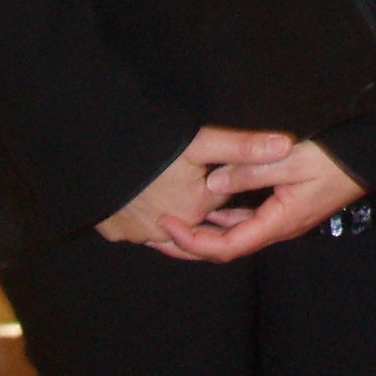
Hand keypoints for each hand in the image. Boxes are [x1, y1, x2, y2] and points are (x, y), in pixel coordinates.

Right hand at [97, 127, 291, 258]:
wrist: (89, 152)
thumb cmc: (149, 147)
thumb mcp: (200, 141)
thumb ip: (243, 146)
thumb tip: (286, 145)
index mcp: (196, 208)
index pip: (222, 198)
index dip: (225, 180)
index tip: (219, 164)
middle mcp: (171, 229)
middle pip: (198, 219)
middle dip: (204, 202)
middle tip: (196, 178)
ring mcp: (140, 234)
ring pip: (169, 231)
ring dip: (178, 219)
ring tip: (180, 194)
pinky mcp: (116, 232)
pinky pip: (140, 231)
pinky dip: (148, 221)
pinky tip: (149, 202)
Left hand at [159, 139, 366, 262]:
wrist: (370, 161)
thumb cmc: (334, 161)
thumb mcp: (290, 160)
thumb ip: (249, 171)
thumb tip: (213, 184)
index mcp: (276, 223)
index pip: (225, 247)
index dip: (192, 241)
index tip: (167, 224)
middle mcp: (278, 229)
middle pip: (228, 247)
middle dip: (193, 241)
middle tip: (163, 226)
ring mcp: (284, 222)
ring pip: (239, 235)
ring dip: (209, 231)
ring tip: (182, 219)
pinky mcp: (288, 211)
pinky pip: (250, 222)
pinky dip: (227, 219)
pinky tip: (216, 204)